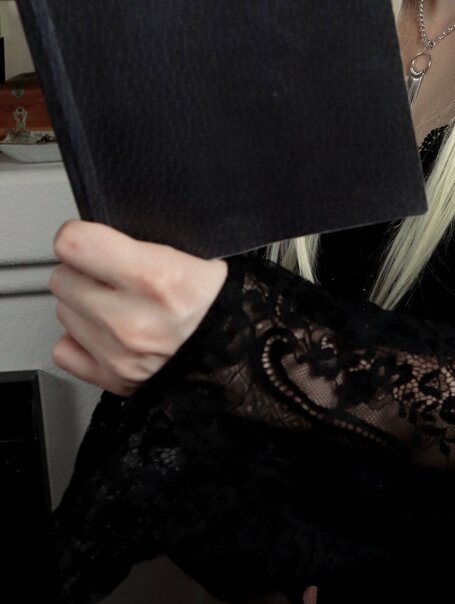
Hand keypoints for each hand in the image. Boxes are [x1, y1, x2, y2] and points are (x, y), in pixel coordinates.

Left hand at [49, 219, 227, 395]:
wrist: (243, 352)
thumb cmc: (221, 301)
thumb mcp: (198, 253)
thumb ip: (147, 237)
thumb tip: (107, 224)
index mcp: (158, 278)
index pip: (74, 244)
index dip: (80, 234)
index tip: (89, 236)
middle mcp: (134, 320)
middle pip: (63, 277)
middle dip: (84, 270)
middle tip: (112, 272)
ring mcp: (120, 354)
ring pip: (63, 311)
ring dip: (84, 304)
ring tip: (119, 301)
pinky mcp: (114, 379)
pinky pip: (64, 349)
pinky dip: (80, 339)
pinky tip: (105, 330)